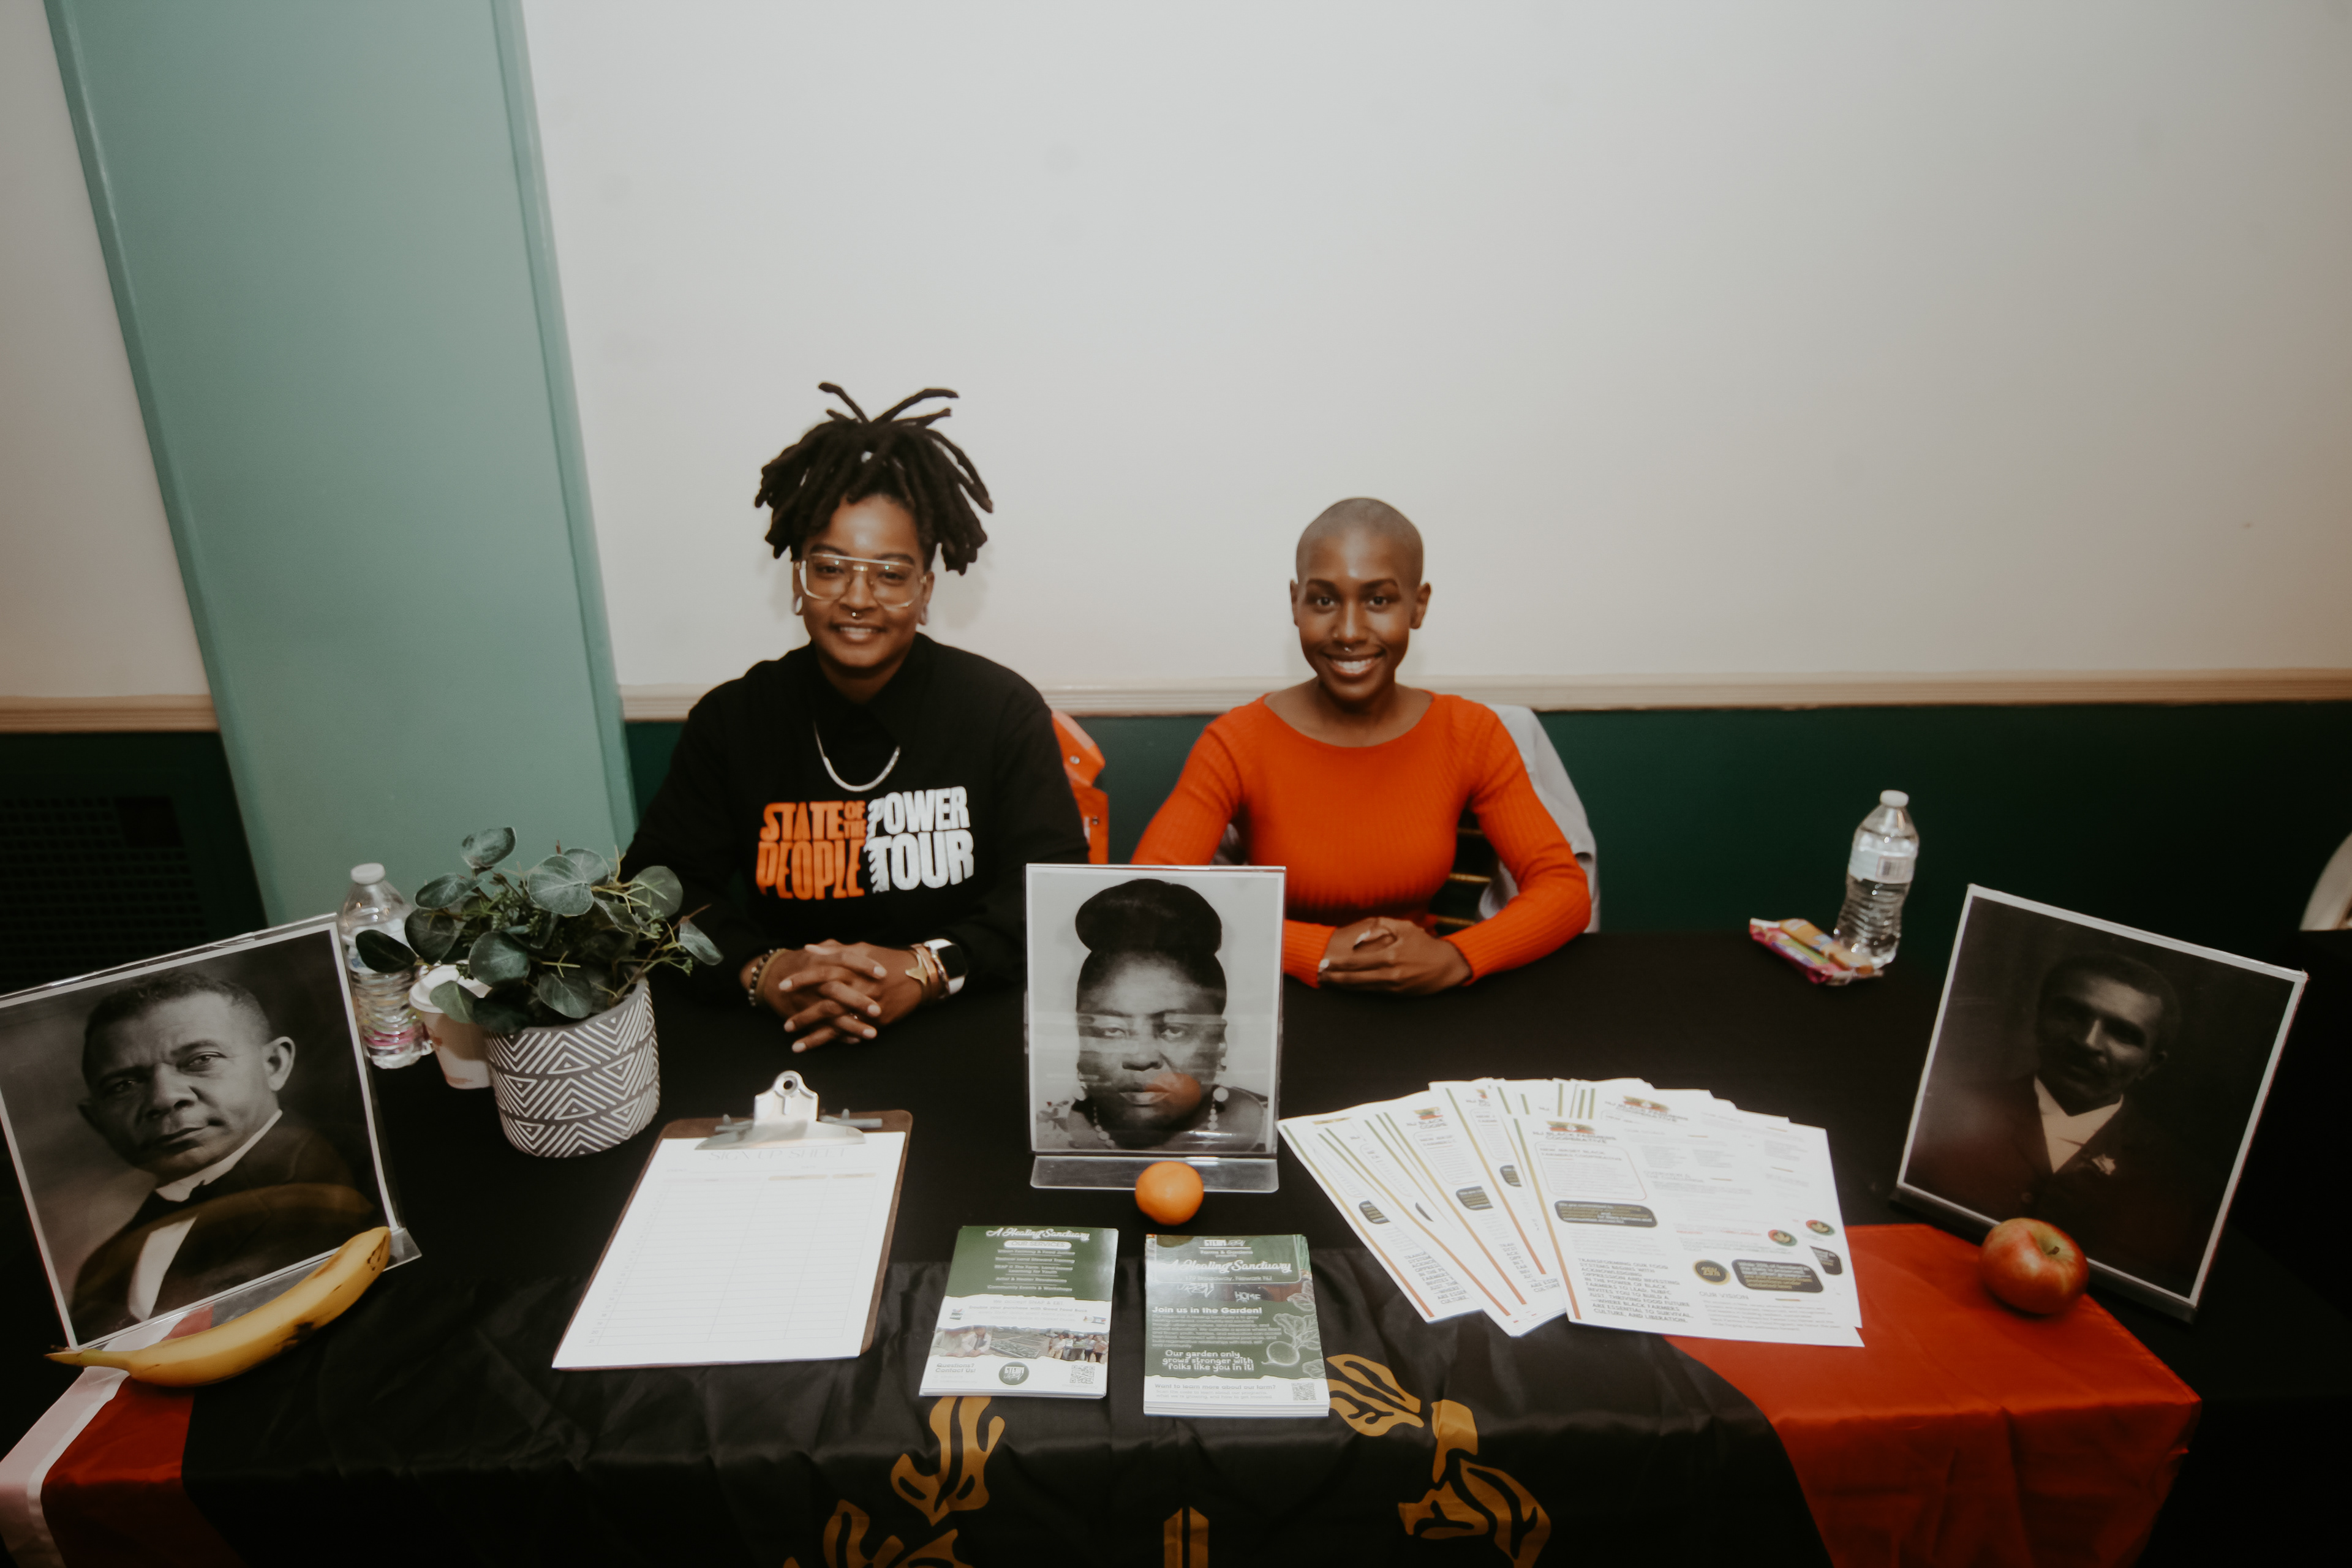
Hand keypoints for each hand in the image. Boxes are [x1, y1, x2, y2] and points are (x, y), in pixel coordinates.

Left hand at [753, 943, 925, 1051]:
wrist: (919, 975)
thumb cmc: (888, 959)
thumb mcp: (862, 948)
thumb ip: (834, 949)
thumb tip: (809, 948)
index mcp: (852, 967)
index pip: (822, 971)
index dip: (801, 979)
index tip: (783, 986)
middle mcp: (858, 987)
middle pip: (825, 1001)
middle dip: (804, 1014)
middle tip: (785, 1024)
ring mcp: (867, 1005)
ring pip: (836, 1022)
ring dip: (814, 1033)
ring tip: (795, 1042)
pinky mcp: (876, 1020)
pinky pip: (852, 1032)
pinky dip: (836, 1040)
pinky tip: (821, 1047)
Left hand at [1317, 917, 1470, 995]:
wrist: (1447, 965)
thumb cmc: (1424, 943)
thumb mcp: (1404, 927)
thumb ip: (1380, 928)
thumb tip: (1359, 938)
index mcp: (1390, 955)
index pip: (1357, 962)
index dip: (1338, 965)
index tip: (1324, 964)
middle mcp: (1390, 973)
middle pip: (1355, 979)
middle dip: (1335, 978)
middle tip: (1320, 976)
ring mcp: (1394, 986)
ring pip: (1362, 988)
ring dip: (1344, 986)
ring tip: (1329, 982)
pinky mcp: (1398, 994)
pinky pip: (1373, 992)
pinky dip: (1358, 989)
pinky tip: (1348, 987)